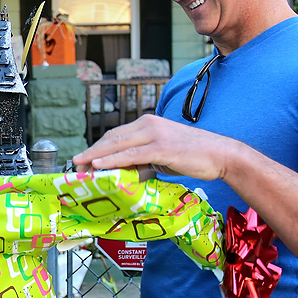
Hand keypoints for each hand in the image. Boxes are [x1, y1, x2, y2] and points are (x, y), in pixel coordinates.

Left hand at [72, 114, 236, 181]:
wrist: (221, 155)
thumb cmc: (193, 156)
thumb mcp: (161, 157)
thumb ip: (142, 162)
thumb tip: (123, 174)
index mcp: (147, 123)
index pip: (115, 135)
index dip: (96, 148)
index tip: (83, 161)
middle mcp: (148, 124)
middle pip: (111, 138)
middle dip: (91, 152)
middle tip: (75, 166)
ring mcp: (155, 134)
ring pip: (117, 144)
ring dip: (96, 156)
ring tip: (80, 167)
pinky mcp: (162, 147)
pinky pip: (132, 154)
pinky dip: (113, 159)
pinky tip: (99, 164)